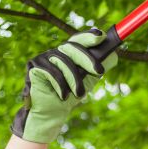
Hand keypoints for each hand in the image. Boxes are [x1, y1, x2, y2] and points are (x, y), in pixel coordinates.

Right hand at [10, 29, 117, 143]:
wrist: (53, 113)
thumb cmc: (70, 95)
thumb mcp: (88, 80)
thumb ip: (98, 67)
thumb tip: (113, 55)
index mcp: (69, 53)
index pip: (79, 39)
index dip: (89, 36)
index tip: (101, 36)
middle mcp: (56, 52)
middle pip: (72, 47)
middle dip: (87, 59)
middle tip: (99, 71)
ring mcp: (44, 57)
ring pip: (63, 61)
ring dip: (74, 80)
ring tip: (79, 95)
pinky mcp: (34, 66)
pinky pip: (51, 71)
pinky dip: (60, 85)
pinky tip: (62, 95)